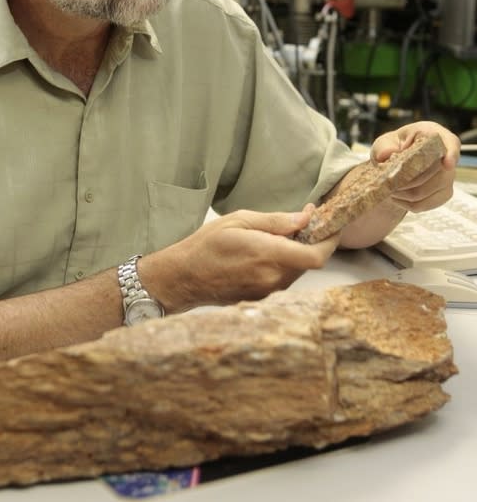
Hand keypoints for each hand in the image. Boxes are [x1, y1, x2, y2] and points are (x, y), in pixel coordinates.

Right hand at [141, 205, 338, 312]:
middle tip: (306, 219)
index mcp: (269, 255)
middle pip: (309, 262)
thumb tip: (306, 217)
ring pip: (297, 270)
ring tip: (283, 233)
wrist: (184, 277)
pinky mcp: (262, 298)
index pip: (316, 256)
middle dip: (313, 241)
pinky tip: (269, 250)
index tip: (332, 225)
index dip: (330, 240)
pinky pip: (283, 278)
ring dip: (298, 252)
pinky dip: (285, 263)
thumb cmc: (207, 244)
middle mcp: (273, 278)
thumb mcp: (240, 220)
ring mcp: (268, 292)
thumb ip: (277, 221)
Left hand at [370, 120, 459, 212]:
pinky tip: (397, 197)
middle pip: (433, 174)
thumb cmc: (393, 148)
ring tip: (389, 189)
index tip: (447, 164)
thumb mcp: (384, 142)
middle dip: (406, 180)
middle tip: (388, 181)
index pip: (451, 143)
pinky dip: (407, 204)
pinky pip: (424, 204)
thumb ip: (384, 146)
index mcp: (434, 135)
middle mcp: (446, 156)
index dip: (451, 154)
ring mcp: (448, 177)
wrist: (396, 164)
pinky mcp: (444, 193)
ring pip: (426, 192)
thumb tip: (388, 154)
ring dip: (403, 194)